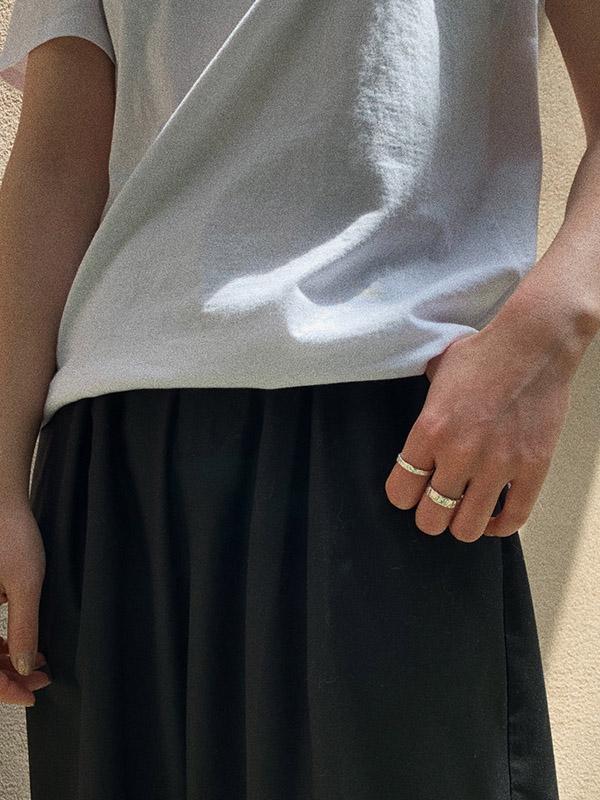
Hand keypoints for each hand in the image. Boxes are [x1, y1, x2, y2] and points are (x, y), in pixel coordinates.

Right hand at [0, 502, 50, 705]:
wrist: (2, 499)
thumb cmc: (12, 535)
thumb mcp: (25, 584)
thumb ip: (22, 628)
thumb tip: (23, 668)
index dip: (3, 689)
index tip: (30, 694)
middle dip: (6, 676)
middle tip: (40, 681)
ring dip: (3, 661)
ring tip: (38, 665)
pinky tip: (24, 646)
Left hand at [385, 325, 572, 541]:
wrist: (534, 344)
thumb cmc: (484, 353)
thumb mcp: (435, 373)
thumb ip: (424, 406)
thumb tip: (421, 417)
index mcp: (430, 431)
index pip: (400, 491)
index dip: (403, 495)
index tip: (410, 489)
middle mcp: (460, 454)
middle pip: (431, 519)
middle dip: (430, 516)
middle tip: (437, 504)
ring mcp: (498, 465)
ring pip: (468, 528)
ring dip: (462, 524)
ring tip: (464, 511)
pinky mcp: (532, 469)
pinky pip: (513, 519)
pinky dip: (500, 526)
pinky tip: (493, 517)